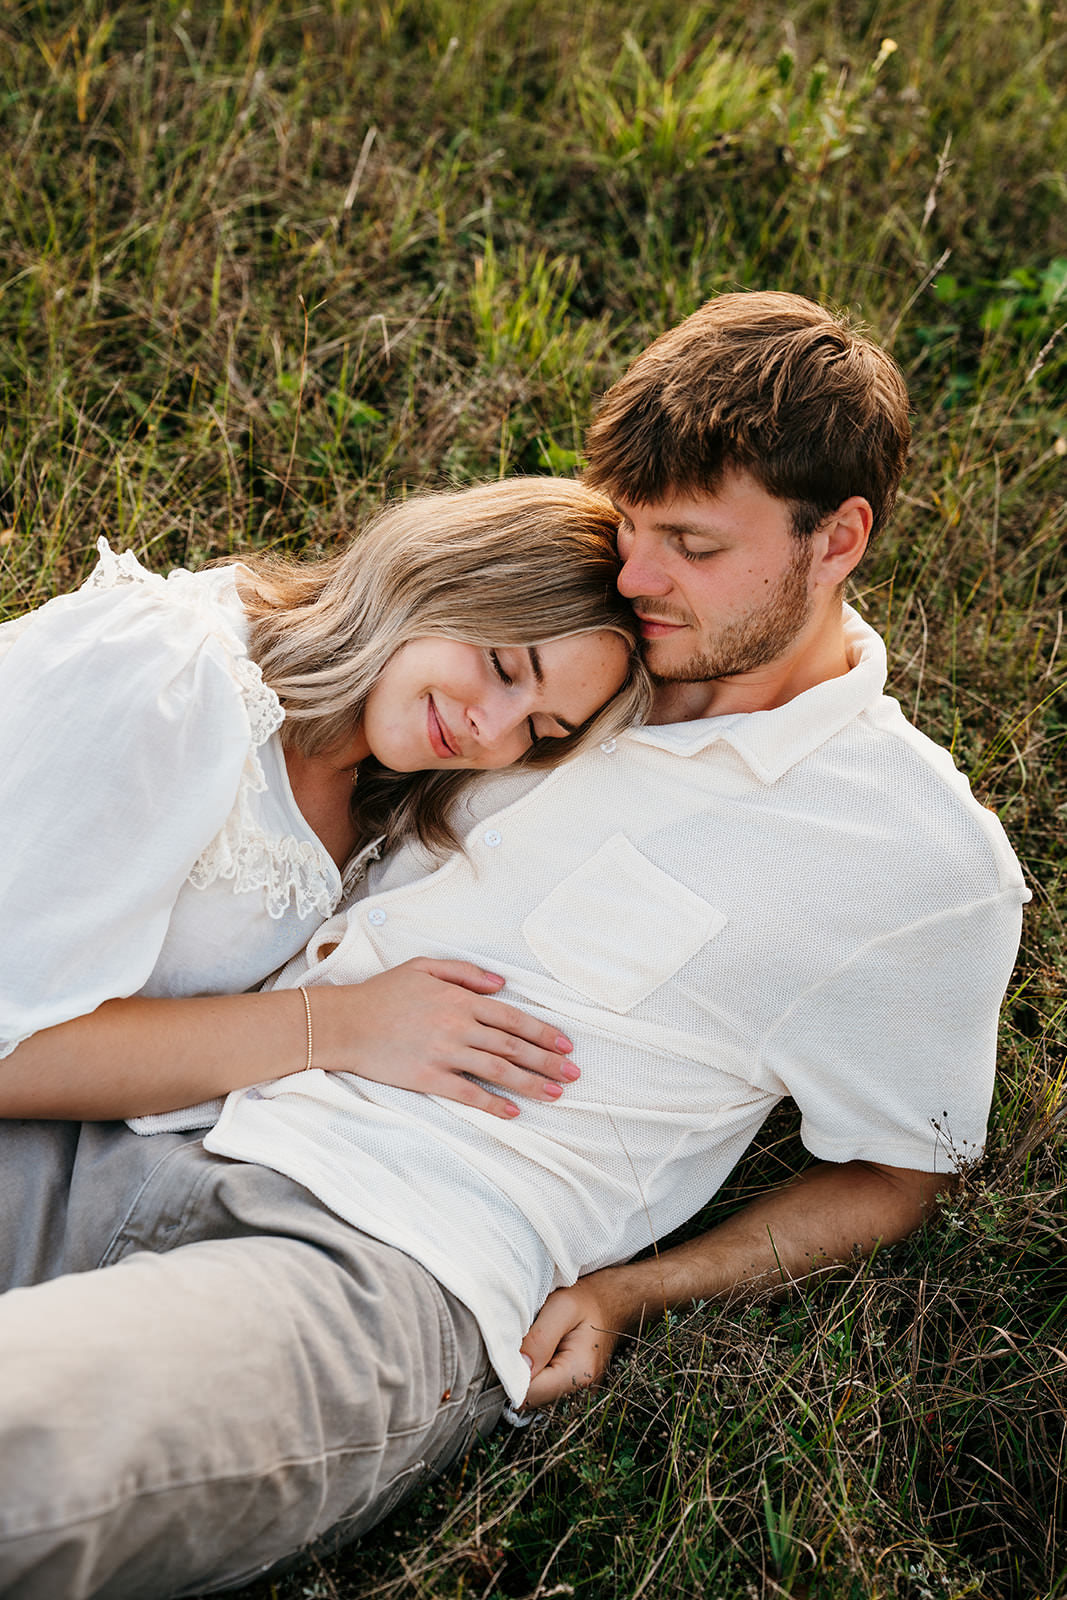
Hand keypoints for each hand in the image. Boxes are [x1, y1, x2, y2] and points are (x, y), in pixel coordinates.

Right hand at [312, 958, 578, 1118]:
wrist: (346, 1022)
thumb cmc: (384, 993)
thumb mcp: (425, 966)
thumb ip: (466, 972)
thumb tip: (501, 984)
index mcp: (460, 999)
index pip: (513, 1018)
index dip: (543, 1033)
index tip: (565, 1045)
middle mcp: (458, 1026)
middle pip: (513, 1046)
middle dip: (547, 1061)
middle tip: (573, 1074)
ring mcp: (444, 1053)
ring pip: (498, 1071)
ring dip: (531, 1084)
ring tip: (555, 1094)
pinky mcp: (428, 1078)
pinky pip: (468, 1093)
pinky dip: (493, 1104)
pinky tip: (513, 1112)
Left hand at [519, 1276, 623, 1406]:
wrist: (610, 1302)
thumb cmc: (586, 1300)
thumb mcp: (562, 1307)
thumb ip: (540, 1338)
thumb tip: (517, 1367)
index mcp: (579, 1373)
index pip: (529, 1393)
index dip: (510, 1375)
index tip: (504, 1350)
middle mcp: (580, 1392)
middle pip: (529, 1399)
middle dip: (515, 1375)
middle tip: (516, 1343)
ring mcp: (575, 1393)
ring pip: (533, 1396)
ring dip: (523, 1374)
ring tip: (529, 1346)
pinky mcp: (569, 1389)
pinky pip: (540, 1389)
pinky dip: (532, 1374)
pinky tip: (536, 1353)